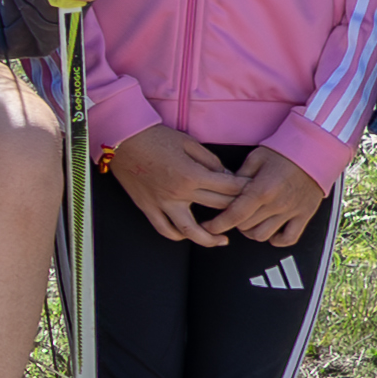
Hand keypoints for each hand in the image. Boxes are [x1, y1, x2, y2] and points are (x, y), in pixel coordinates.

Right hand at [104, 125, 239, 244]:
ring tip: (221, 240)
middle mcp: (179, 193)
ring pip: (190, 231)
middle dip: (237, 209)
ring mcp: (162, 203)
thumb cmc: (155, 137)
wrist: (122, 139)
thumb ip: (210, 161)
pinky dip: (178, 236)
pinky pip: (164, 229)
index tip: (255, 191)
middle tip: (247, 212)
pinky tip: (188, 236)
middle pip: (217, 208)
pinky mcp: (148, 207)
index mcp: (192, 175)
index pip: (229, 188)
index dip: (246, 189)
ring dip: (209, 238)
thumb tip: (225, 176)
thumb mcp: (188, 142)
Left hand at [206, 151, 331, 248]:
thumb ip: (238, 178)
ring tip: (249, 222)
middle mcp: (277, 204)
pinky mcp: (305, 215)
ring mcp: (292, 211)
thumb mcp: (255, 159)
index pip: (234, 215)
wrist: (315, 150)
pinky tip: (270, 231)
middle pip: (246, 227)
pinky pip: (289, 238)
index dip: (217, 225)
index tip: (207, 228)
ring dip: (252, 232)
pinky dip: (277, 240)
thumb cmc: (282, 152)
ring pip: (263, 235)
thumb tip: (223, 191)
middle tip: (232, 215)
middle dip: (234, 223)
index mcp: (261, 190)